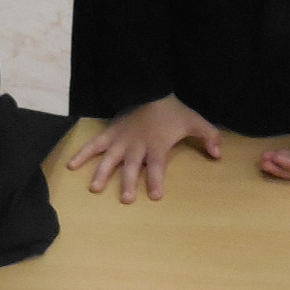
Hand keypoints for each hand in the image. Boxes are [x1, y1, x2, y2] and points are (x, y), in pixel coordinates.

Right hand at [67, 96, 222, 202]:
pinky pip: (94, 144)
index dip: (156, 180)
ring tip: (94, 188)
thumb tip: (218, 155)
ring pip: (110, 158)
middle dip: (128, 182)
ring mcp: (121, 140)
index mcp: (157, 146)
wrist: (152, 91)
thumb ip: (209, 137)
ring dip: (102, 173)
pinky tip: (71, 165)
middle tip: (125, 199)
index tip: (155, 195)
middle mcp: (137, 146)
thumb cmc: (174, 112)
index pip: (157, 167)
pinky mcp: (110, 134)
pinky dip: (83, 154)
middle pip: (131, 167)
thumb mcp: (195, 122)